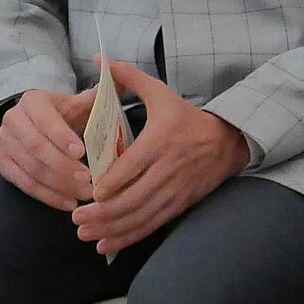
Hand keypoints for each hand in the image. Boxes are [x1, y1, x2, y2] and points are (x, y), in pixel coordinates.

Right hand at [0, 85, 96, 210]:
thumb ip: (98, 97)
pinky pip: (23, 184)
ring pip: (30, 169)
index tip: (82, 152)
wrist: (35, 124)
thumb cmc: (64, 115)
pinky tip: (68, 202)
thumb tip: (124, 82)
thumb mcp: (78, 103)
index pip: (45, 120)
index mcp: (33, 101)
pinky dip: (47, 196)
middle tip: (89, 181)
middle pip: (36, 148)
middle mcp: (13, 119)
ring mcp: (4, 142)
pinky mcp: (1, 162)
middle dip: (63, 167)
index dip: (62, 137)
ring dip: (59, 185)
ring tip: (84, 195)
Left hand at [72, 62, 249, 256]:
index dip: (112, 184)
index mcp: (160, 141)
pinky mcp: (178, 205)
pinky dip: (128, 237)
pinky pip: (151, 225)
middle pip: (133, 199)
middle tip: (77, 218)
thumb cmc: (186, 117)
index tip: (90, 193)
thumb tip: (99, 59)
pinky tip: (107, 245)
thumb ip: (129, 77)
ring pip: (140, 217)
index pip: (133, 167)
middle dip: (103, 214)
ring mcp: (174, 191)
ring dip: (112, 229)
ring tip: (85, 234)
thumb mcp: (161, 92)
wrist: (227, 141)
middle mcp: (167, 170)